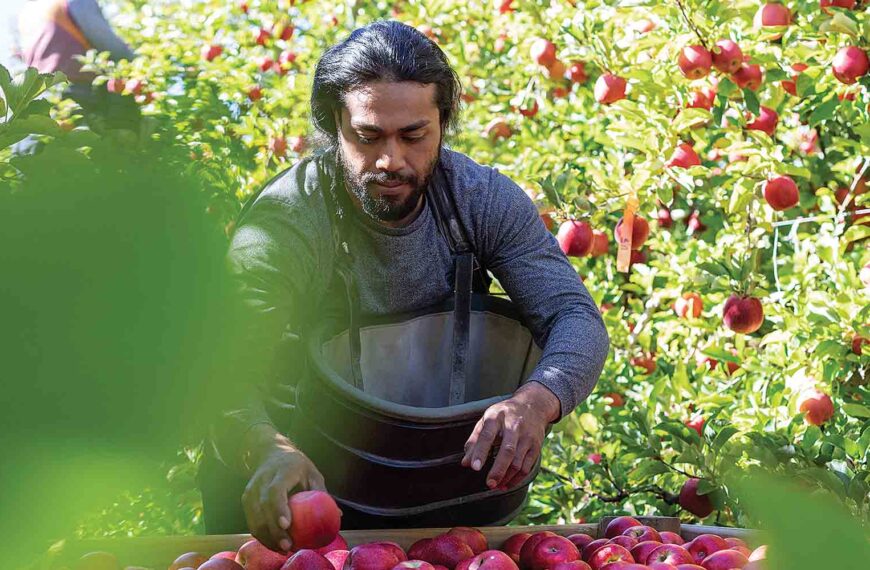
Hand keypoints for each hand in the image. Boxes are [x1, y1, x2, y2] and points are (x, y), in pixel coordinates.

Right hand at [241, 426, 325, 551]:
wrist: (272, 453)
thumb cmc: (298, 466)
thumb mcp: (313, 473)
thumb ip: (322, 493)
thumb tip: (338, 515)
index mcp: (282, 470)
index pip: (275, 490)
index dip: (279, 508)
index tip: (286, 524)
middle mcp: (263, 479)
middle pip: (263, 507)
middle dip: (273, 529)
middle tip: (287, 546)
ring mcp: (252, 489)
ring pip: (254, 516)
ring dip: (266, 536)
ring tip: (283, 549)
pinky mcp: (247, 499)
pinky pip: (252, 520)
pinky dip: (261, 534)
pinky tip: (274, 544)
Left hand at [461, 382, 559, 490]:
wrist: (532, 405)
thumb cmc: (504, 415)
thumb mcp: (486, 420)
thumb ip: (474, 441)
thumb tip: (465, 463)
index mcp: (496, 417)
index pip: (487, 436)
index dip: (480, 452)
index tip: (474, 467)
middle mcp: (514, 426)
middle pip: (507, 451)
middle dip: (498, 470)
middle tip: (489, 483)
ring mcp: (527, 436)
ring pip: (518, 462)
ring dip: (507, 477)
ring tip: (496, 485)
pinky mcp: (536, 446)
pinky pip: (527, 467)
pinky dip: (517, 479)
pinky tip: (507, 484)